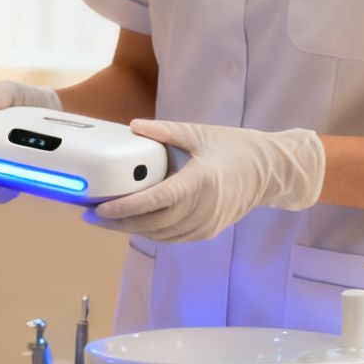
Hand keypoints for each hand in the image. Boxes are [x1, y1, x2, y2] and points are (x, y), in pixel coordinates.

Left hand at [89, 120, 323, 242]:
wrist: (272, 171)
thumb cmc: (236, 148)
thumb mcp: (199, 133)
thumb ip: (164, 131)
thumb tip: (134, 126)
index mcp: (201, 181)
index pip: (155, 201)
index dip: (125, 207)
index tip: (100, 208)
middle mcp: (204, 207)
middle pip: (152, 223)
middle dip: (118, 222)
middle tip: (91, 215)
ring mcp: (207, 223)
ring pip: (160, 234)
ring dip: (131, 229)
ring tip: (106, 220)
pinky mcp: (208, 231)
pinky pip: (172, 237)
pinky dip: (150, 232)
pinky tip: (132, 223)